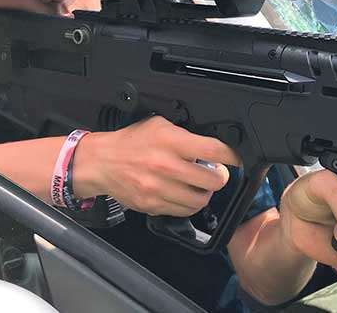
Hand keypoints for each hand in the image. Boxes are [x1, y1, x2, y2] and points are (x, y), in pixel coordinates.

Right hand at [72, 116, 239, 215]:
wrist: (101, 162)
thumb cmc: (131, 142)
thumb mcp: (160, 126)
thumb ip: (185, 135)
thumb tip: (211, 146)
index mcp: (171, 142)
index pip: (214, 150)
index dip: (231, 156)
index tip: (235, 158)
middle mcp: (166, 166)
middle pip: (213, 180)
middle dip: (220, 177)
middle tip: (217, 173)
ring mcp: (159, 188)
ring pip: (200, 200)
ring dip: (206, 193)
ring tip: (201, 186)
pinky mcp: (152, 205)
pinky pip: (183, 211)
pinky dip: (189, 205)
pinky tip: (185, 194)